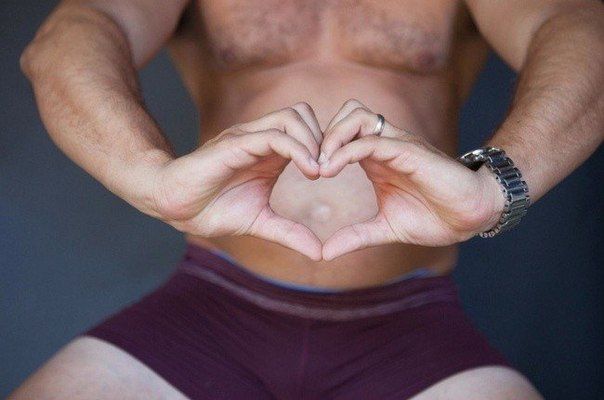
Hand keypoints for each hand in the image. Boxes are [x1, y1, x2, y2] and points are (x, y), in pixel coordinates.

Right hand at [151, 103, 322, 259]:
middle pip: (303, 114)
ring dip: (313, 141)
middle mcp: (261, 139)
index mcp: (270, 154)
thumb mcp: (260, 223)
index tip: (334, 173)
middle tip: (329, 169)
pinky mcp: (235, 144)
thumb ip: (290, 233)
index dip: (326, 146)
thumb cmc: (212, 209)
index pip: (308, 129)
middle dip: (324, 138)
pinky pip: (273, 135)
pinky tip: (309, 172)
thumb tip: (319, 253)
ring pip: (292, 117)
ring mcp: (248, 138)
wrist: (174, 206)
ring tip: (318, 172)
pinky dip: (297, 149)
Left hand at [318, 100, 505, 260]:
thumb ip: (355, 236)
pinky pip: (373, 140)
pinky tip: (331, 170)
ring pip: (357, 117)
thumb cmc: (435, 217)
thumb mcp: (385, 228)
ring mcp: (398, 145)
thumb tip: (324, 254)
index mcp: (377, 160)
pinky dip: (347, 150)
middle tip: (309, 166)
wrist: (473, 215)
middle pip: (346, 114)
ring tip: (320, 166)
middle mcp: (386, 145)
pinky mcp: (410, 152)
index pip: (342, 134)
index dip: (319, 147)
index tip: (304, 173)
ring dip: (332, 136)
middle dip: (322, 135)